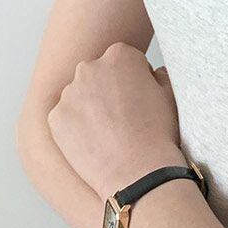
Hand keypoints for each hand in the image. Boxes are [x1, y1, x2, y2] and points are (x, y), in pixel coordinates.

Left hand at [47, 43, 184, 200]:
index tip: (140, 98)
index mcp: (120, 56)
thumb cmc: (158, 133)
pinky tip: (96, 142)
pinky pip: (66, 118)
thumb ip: (160, 75)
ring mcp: (69, 93)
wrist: (139, 172)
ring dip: (91, 109)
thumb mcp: (170, 95)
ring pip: (80, 96)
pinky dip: (77, 128)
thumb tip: (155, 73)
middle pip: (98, 74)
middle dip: (108, 89)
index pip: (125, 59)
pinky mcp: (56, 118)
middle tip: (125, 116)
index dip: (135, 79)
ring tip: (110, 134)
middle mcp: (89, 68)